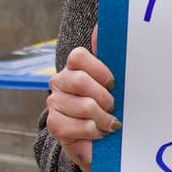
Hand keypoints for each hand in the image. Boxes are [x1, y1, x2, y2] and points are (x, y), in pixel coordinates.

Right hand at [46, 26, 116, 171]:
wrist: (103, 142)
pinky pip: (74, 125)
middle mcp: (61, 81)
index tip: (114, 83)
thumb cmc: (112, 109)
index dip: (99, 70)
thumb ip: (113, 58)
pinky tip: (98, 133)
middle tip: (114, 107)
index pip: (78, 57)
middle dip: (104, 97)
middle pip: (80, 80)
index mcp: (75, 67)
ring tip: (109, 123)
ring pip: (83, 105)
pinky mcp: (53, 123)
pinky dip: (92, 131)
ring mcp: (55, 102)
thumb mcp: (118, 84)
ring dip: (102, 118)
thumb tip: (101, 29)